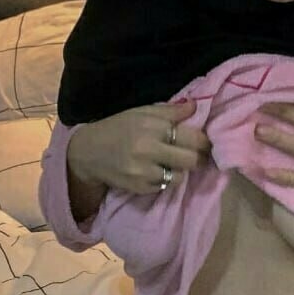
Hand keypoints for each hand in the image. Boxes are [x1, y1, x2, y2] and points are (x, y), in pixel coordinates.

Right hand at [67, 98, 210, 194]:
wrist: (88, 152)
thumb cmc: (118, 127)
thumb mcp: (141, 112)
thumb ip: (170, 111)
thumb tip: (195, 106)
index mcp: (152, 127)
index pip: (193, 137)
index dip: (204, 141)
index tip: (205, 142)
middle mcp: (149, 150)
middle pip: (192, 160)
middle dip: (198, 158)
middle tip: (198, 155)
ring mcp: (144, 172)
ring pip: (180, 177)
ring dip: (181, 171)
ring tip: (175, 163)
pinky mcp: (140, 188)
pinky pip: (165, 187)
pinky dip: (165, 180)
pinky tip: (157, 171)